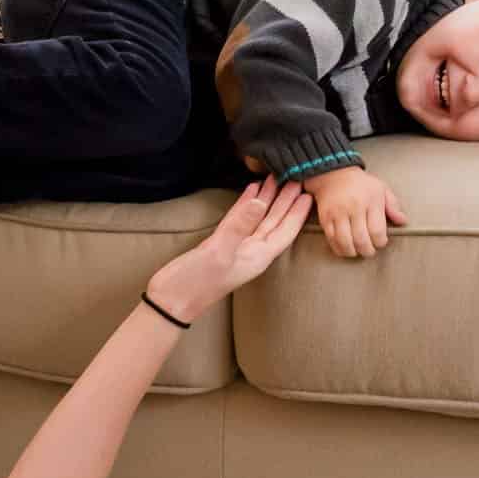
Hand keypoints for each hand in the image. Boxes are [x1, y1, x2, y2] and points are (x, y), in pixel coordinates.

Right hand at [143, 177, 312, 322]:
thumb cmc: (195, 283)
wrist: (170, 301)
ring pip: (258, 219)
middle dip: (286, 201)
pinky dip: (246, 205)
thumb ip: (238, 225)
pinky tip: (251, 191)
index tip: (308, 191)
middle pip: (275, 222)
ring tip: (276, 177)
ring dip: (268, 200)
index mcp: (258, 257)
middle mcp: (251, 251)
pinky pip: (239, 220)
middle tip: (296, 177)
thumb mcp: (219, 252)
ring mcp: (236, 247)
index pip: (285, 231)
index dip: (297, 212)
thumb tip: (259, 201)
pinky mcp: (220, 244)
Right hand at [305, 165, 407, 258]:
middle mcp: (354, 207)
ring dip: (353, 252)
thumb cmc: (360, 184)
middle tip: (370, 251)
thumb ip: (393, 206)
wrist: (334, 175)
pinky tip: (345, 248)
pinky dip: (339, 248)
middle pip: (361, 239)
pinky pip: (331, 239)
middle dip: (367, 250)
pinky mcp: (325, 218)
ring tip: (357, 251)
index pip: (377, 230)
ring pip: (345, 242)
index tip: (381, 242)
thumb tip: (402, 221)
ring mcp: (338, 213)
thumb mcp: (381, 189)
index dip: (380, 242)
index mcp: (371, 201)